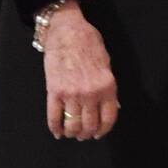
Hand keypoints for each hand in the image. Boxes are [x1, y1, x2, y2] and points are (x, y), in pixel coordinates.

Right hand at [43, 3, 118, 140]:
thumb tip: (112, 105)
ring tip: (72, 133)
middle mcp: (90, 93)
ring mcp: (71, 93)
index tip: (99, 133)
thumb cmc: (89, 43)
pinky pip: (54, 116)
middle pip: (89, 124)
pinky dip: (55, 128)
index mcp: (107, 86)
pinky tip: (57, 132)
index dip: (104, 129)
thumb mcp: (107, 64)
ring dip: (72, 132)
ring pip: (72, 124)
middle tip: (84, 135)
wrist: (67, 31)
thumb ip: (109, 87)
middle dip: (87, 134)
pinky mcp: (54, 91)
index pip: (109, 117)